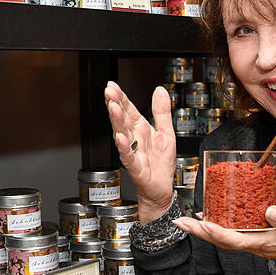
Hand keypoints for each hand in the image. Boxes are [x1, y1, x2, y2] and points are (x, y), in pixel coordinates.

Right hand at [105, 81, 175, 222]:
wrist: (162, 190)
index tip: (112, 85)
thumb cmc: (160, 164)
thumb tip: (159, 90)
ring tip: (113, 108)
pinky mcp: (136, 167)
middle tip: (108, 92)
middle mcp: (134, 139)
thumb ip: (161, 111)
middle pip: (122, 118)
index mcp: (140, 129)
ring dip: (116, 121)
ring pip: (122, 134)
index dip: (121, 97)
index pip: (128, 109)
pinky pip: (128, 156)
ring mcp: (133, 152)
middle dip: (115, 104)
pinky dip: (124, 147)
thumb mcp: (166, 132)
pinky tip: (120, 137)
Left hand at [172, 205, 275, 272]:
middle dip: (200, 231)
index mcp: (265, 242)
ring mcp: (256, 241)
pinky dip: (220, 226)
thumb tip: (269, 210)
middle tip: (181, 222)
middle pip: (222, 239)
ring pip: (225, 237)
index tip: (201, 224)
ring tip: (189, 221)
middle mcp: (256, 243)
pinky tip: (214, 218)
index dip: (216, 232)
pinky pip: (234, 233)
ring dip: (205, 230)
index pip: (234, 239)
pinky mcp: (259, 237)